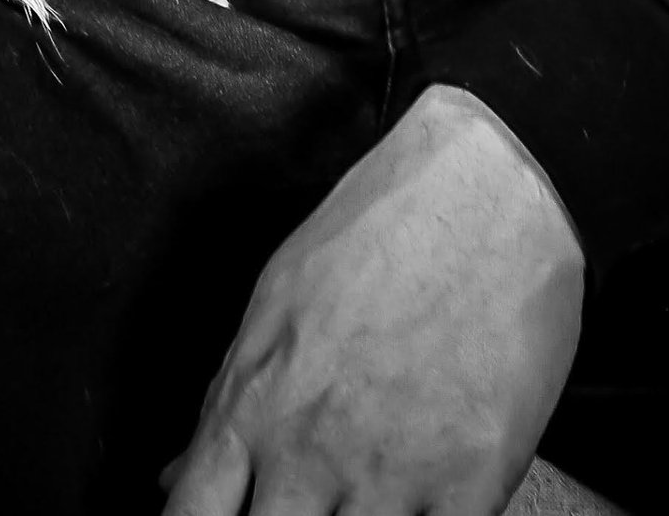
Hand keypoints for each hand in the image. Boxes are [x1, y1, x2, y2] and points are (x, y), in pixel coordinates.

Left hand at [163, 87, 585, 515]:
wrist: (493, 184)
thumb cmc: (386, 226)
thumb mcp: (279, 298)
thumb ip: (226, 398)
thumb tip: (176, 475)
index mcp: (254, 404)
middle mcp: (312, 450)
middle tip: (296, 504)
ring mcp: (392, 474)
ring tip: (357, 501)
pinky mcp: (471, 484)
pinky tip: (416, 507)